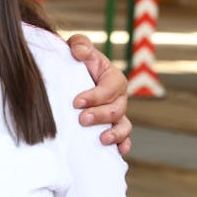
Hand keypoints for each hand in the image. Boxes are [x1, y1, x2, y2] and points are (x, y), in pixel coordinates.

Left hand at [66, 33, 132, 155]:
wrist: (72, 77)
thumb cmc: (77, 61)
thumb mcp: (79, 47)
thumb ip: (80, 44)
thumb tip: (79, 51)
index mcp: (113, 78)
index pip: (109, 88)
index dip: (95, 96)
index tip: (76, 102)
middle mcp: (119, 98)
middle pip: (116, 109)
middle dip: (100, 115)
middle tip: (81, 119)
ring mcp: (117, 115)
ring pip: (124, 126)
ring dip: (115, 134)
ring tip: (102, 139)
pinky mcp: (112, 127)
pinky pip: (124, 138)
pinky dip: (123, 145)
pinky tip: (118, 152)